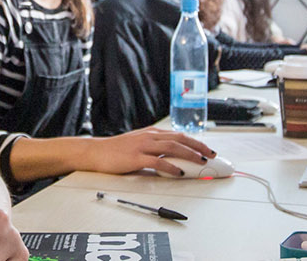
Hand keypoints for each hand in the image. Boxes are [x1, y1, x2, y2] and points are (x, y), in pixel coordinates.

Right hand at [82, 128, 216, 175]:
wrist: (95, 152)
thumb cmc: (115, 151)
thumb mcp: (138, 144)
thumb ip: (155, 148)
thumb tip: (173, 157)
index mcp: (151, 133)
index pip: (179, 135)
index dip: (196, 142)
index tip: (208, 149)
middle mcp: (149, 136)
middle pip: (180, 139)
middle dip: (198, 147)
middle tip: (212, 155)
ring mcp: (142, 146)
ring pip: (172, 148)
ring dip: (189, 155)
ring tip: (201, 162)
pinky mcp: (135, 157)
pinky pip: (157, 161)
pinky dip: (170, 167)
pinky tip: (178, 172)